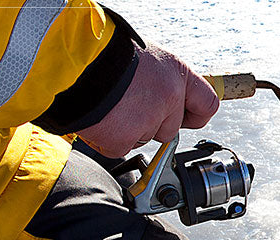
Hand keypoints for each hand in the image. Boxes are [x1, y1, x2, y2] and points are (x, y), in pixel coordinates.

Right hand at [77, 43, 218, 157]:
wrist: (72, 61)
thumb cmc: (106, 52)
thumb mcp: (146, 55)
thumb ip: (161, 79)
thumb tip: (167, 96)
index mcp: (177, 75)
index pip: (207, 104)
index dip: (195, 114)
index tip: (187, 117)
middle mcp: (169, 98)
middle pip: (170, 129)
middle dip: (151, 123)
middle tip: (128, 105)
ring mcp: (148, 121)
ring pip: (144, 138)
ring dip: (128, 129)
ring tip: (110, 105)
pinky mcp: (124, 139)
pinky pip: (120, 147)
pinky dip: (109, 138)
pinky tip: (100, 117)